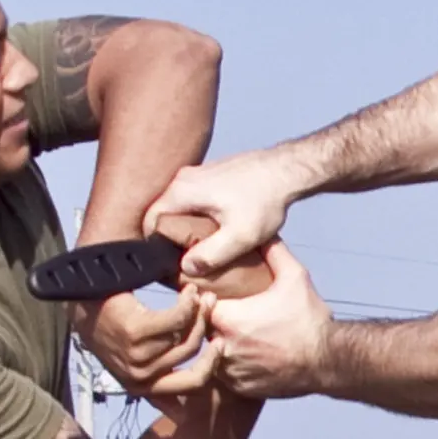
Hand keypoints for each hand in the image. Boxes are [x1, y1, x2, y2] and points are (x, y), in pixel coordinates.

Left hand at [72, 290, 209, 393]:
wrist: (80, 300)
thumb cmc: (108, 328)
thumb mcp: (131, 363)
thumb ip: (156, 383)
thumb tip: (181, 415)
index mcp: (142, 386)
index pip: (192, 384)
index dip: (212, 363)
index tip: (221, 342)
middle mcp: (140, 376)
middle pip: (192, 353)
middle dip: (207, 326)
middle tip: (212, 304)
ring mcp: (137, 356)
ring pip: (185, 335)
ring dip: (198, 310)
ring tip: (198, 294)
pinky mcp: (135, 333)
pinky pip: (177, 318)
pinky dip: (187, 303)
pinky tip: (189, 292)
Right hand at [145, 149, 301, 283]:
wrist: (287, 170)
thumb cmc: (265, 201)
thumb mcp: (240, 236)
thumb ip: (211, 255)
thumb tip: (185, 268)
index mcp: (181, 191)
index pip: (150, 221)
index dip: (157, 245)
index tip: (173, 262)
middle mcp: (183, 179)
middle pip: (163, 215)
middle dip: (172, 238)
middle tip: (191, 258)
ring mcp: (196, 175)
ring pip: (179, 208)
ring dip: (188, 228)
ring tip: (206, 247)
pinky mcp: (210, 177)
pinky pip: (193, 201)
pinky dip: (199, 217)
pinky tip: (218, 230)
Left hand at [206, 243, 332, 399]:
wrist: (329, 361)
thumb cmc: (310, 320)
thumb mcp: (295, 277)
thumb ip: (273, 252)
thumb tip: (262, 233)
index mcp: (227, 318)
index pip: (196, 305)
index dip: (204, 299)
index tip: (215, 296)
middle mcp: (222, 346)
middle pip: (201, 331)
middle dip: (212, 323)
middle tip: (231, 317)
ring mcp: (230, 370)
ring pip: (211, 355)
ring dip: (221, 346)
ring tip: (240, 338)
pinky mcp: (240, 388)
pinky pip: (225, 376)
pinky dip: (233, 367)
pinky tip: (249, 357)